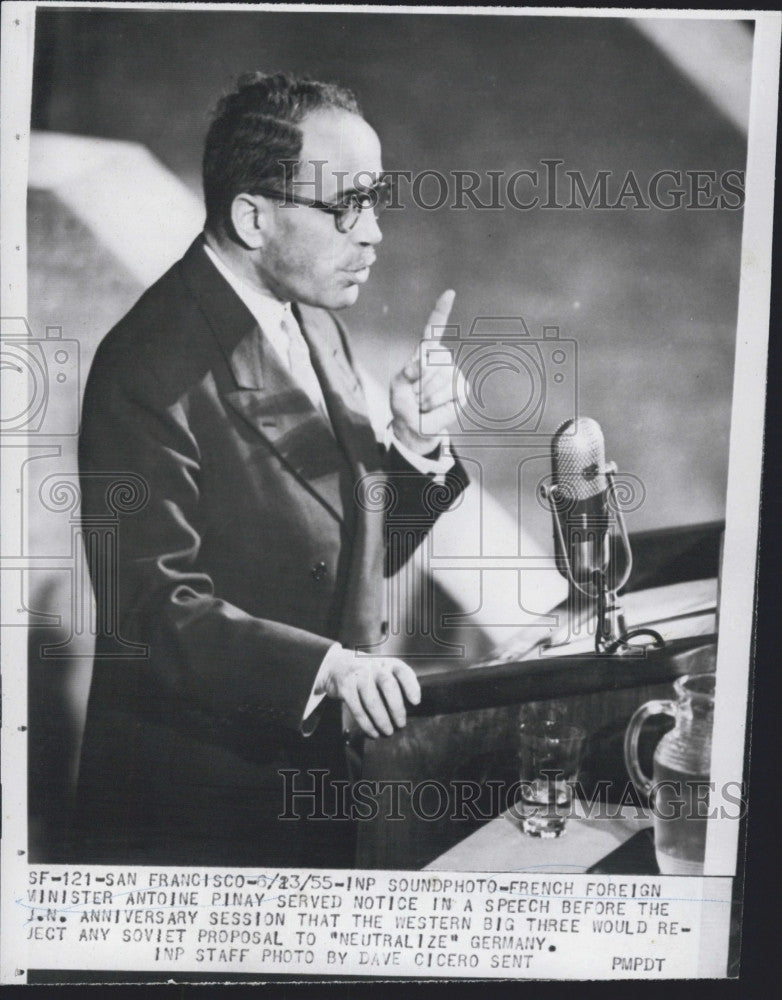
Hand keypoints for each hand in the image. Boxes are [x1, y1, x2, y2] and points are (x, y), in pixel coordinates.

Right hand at [320, 651, 420, 737]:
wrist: (337, 665)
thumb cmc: (369, 673)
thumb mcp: (384, 670)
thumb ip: (398, 681)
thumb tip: (414, 705)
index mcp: (387, 663)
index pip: (402, 671)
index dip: (411, 686)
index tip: (416, 702)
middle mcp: (373, 667)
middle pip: (388, 685)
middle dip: (396, 707)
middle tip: (401, 724)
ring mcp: (358, 676)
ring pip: (372, 700)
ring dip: (381, 719)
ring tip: (388, 732)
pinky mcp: (346, 688)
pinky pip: (357, 709)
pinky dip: (366, 724)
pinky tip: (373, 733)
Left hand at [390, 290, 456, 454]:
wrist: (415, 426)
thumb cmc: (403, 404)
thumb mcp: (397, 387)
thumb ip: (405, 374)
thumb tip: (419, 365)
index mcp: (425, 353)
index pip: (434, 329)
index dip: (441, 311)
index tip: (450, 293)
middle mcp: (442, 359)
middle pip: (434, 360)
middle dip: (420, 382)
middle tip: (415, 394)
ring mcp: (454, 373)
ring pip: (442, 378)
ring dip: (427, 396)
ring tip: (423, 402)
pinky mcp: (462, 389)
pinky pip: (451, 392)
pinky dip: (439, 403)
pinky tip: (435, 407)